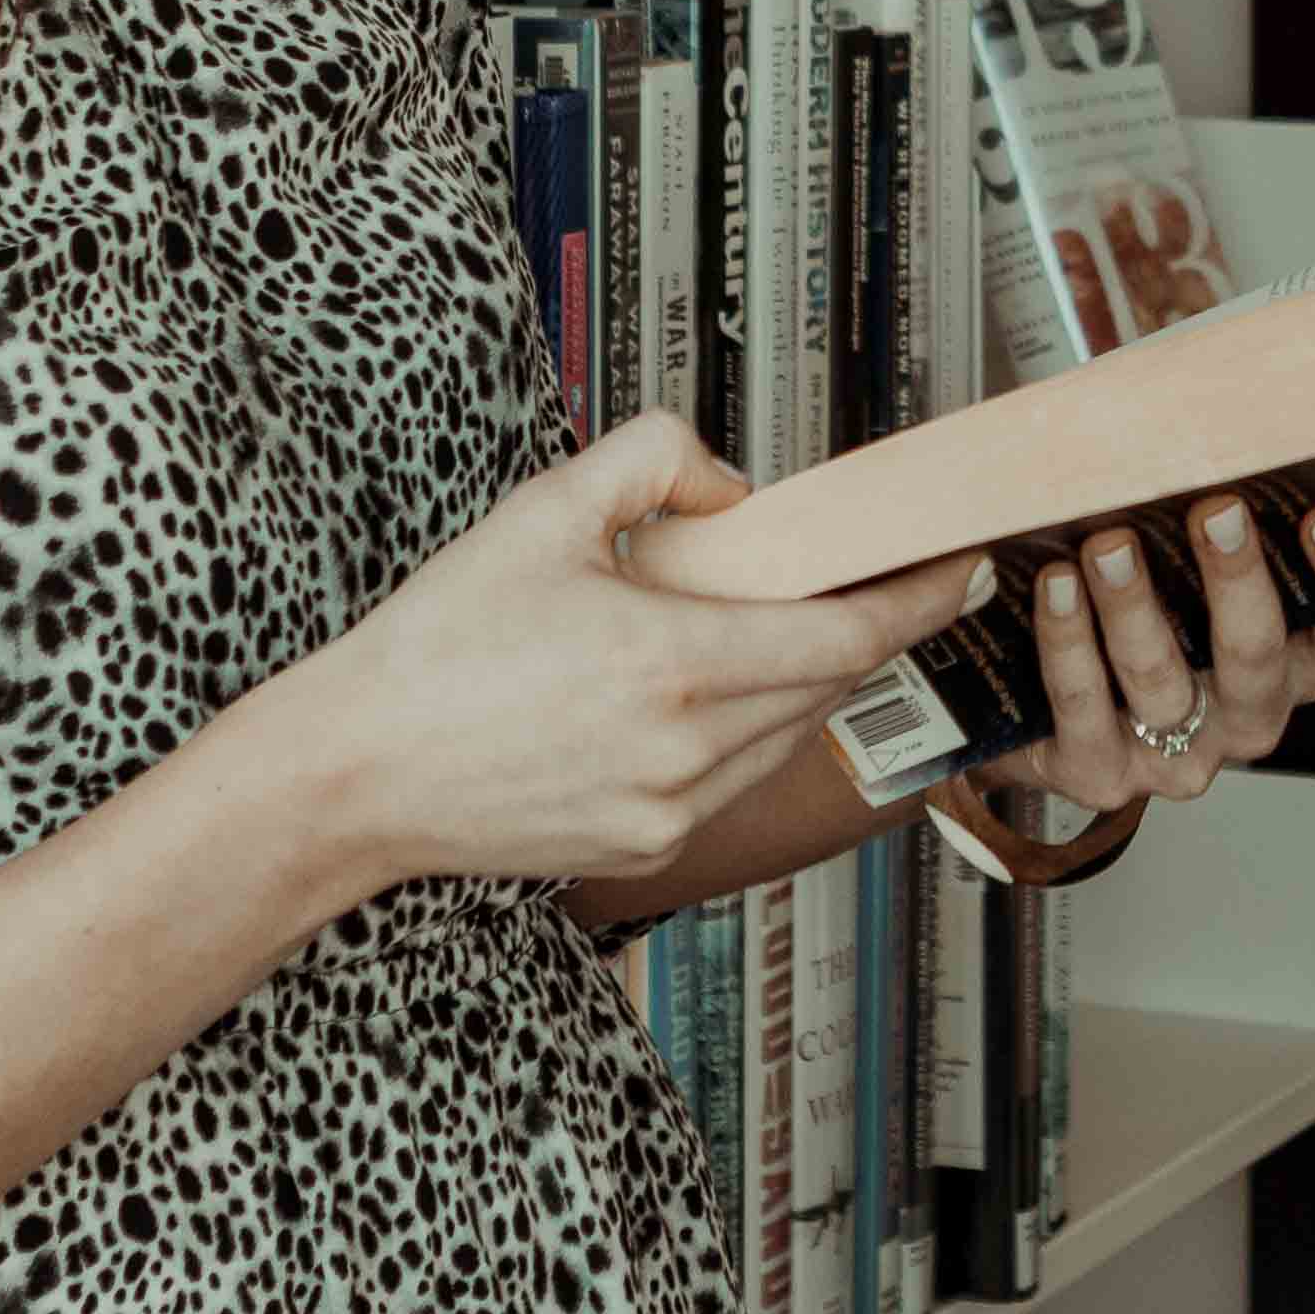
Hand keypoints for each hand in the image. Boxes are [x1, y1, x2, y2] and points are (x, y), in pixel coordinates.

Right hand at [269, 413, 983, 891]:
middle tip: (881, 579)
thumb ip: (652, 460)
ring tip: (776, 627)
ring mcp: (668, 813)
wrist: (354, 772)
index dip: (917, 599)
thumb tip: (731, 486)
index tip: (960, 566)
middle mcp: (687, 751)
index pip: (845, 634)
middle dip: (865, 631)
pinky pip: (730, 784)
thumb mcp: (542, 511)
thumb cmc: (435, 645)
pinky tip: (698, 696)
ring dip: (800, 683)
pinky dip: (740, 735)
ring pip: (784, 739)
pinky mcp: (644, 853)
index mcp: (674, 662)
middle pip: (828, 687)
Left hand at [989, 493, 1314, 818]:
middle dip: (1238, 580)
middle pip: (1261, 658)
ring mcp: (1177, 754)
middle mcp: (1248, 714)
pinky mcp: (1101, 773)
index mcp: (1300, 661)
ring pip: (1162, 680)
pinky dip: (1066, 640)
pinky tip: (1054, 584)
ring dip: (1133, 605)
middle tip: (1216, 510)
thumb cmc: (1147, 608)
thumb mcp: (1199, 558)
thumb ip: (1230, 497)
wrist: (1047, 714)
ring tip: (1107, 543)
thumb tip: (1229, 399)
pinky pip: (1084, 706)